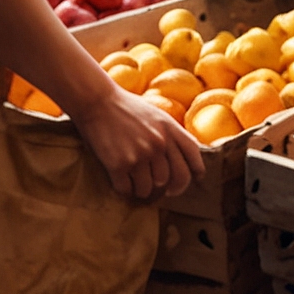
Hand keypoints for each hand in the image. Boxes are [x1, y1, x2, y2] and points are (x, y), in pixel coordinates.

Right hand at [71, 83, 203, 199]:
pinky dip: (125, 190)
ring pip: (150, 189)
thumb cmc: (126, 108)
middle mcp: (159, 143)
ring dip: (144, 190)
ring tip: (137, 184)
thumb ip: (171, 133)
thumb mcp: (157, 115)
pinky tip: (122, 183)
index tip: (194, 178)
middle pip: (177, 178)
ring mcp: (139, 155)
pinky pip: (128, 190)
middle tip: (164, 191)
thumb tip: (183, 157)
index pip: (193, 154)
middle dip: (172, 189)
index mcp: (170, 128)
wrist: (98, 102)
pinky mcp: (119, 165)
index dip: (196, 170)